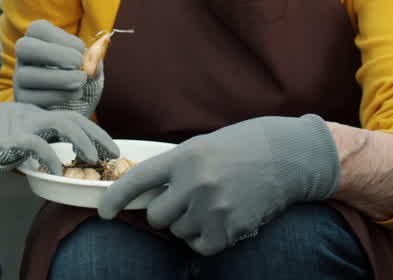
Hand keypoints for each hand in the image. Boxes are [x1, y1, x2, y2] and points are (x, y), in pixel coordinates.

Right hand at [0, 101, 118, 175]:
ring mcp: (23, 124)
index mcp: (35, 116)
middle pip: (74, 118)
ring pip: (63, 124)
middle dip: (98, 135)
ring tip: (93, 158)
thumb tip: (52, 162)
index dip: (94, 132)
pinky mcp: (11, 137)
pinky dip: (51, 157)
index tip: (109, 148)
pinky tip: (57, 170)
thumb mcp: (14, 141)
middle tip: (114, 153)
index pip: (71, 117)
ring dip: (83, 141)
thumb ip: (33, 144)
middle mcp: (33, 116)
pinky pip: (37, 145)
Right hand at [13, 20, 102, 115]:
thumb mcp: (89, 64)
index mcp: (38, 39)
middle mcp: (24, 57)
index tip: (82, 50)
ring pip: (26, 75)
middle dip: (53, 54)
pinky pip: (32, 98)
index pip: (38, 29)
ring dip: (59, 78)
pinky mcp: (22, 100)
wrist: (77, 103)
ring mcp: (19, 79)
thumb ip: (92, 59)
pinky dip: (58, 95)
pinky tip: (76, 94)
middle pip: (25, 47)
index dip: (61, 37)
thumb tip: (92, 61)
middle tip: (78, 64)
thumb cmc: (80, 76)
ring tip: (81, 80)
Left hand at [98, 115, 339, 255]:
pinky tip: (218, 221)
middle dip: (164, 213)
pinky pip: (201, 246)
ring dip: (188, 225)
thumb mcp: (202, 146)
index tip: (105, 212)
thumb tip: (147, 193)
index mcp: (185, 156)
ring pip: (179, 232)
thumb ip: (175, 168)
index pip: (138, 180)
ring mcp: (214, 206)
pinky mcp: (232, 227)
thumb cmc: (241, 147)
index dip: (116, 198)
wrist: (287, 155)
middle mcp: (196, 182)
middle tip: (184, 201)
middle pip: (157, 216)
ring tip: (210, 205)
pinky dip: (204, 239)